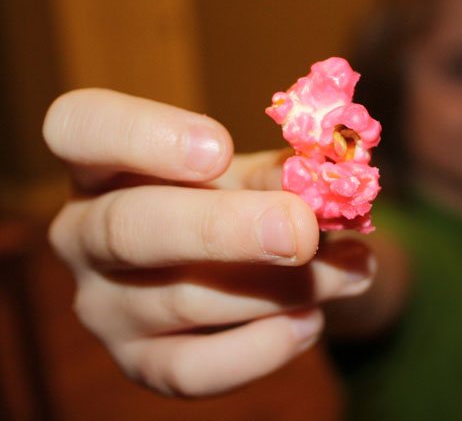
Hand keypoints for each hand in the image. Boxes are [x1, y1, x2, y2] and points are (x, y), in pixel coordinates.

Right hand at [43, 89, 373, 396]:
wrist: (234, 266)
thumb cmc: (233, 199)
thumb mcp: (251, 175)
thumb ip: (281, 175)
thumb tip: (324, 185)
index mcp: (103, 163)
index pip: (79, 127)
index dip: (142, 135)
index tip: (218, 147)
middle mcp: (84, 235)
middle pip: (128, 228)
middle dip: (224, 229)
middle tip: (301, 230)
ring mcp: (104, 307)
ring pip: (182, 300)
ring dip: (281, 287)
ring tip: (348, 271)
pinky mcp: (140, 363)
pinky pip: (195, 370)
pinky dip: (264, 348)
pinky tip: (310, 321)